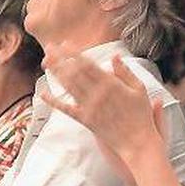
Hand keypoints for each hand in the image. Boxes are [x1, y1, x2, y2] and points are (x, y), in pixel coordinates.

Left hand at [42, 49, 164, 179]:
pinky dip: (54, 101)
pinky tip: (44, 94)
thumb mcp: (139, 89)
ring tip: (45, 61)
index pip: (88, 64)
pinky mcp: (85, 120)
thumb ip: (125, 72)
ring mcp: (89, 107)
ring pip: (68, 86)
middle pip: (74, 72)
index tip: (64, 43)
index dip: (74, 53)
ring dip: (55, 72)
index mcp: (111, 84)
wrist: (137, 142)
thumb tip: (114, 56)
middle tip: (49, 47)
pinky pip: (66, 109)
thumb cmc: (140, 115)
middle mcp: (97, 94)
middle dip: (60, 58)